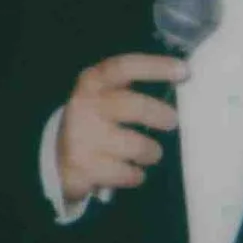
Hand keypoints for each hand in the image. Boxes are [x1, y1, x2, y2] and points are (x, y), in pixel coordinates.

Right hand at [56, 52, 187, 205]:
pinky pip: (127, 173)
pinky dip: (135, 175)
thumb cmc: (96, 120)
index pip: (125, 67)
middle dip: (159, 115)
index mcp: (93, 82)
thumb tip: (181, 81)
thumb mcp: (105, 96)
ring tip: (149, 153)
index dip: (156, 67)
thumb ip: (133, 87)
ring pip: (136, 146)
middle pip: (134, 106)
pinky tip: (131, 171)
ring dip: (150, 152)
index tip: (184, 71)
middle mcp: (85, 106)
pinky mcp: (83, 167)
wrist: (58, 158)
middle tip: (172, 121)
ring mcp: (81, 137)